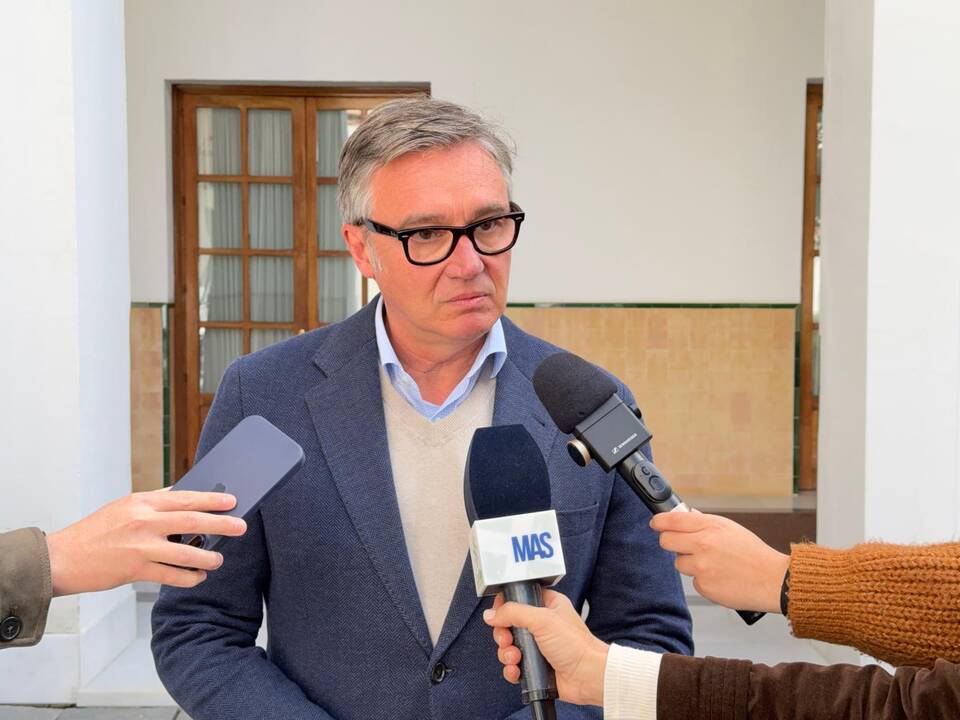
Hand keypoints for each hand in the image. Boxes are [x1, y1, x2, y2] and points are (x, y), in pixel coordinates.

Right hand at [46, 489, 247, 595]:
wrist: (63, 558)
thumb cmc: (96, 532)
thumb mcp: (124, 507)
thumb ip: (155, 503)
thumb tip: (187, 498)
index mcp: (142, 502)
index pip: (185, 497)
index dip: (211, 498)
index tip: (232, 500)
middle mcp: (143, 522)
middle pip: (191, 521)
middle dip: (220, 524)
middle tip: (241, 526)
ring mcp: (140, 547)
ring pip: (185, 553)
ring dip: (207, 558)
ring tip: (218, 560)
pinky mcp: (135, 570)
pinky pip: (171, 576)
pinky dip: (189, 578)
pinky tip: (198, 578)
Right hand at [483, 589, 608, 706]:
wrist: (587, 676)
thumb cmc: (575, 645)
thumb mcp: (542, 619)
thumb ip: (513, 612)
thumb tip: (491, 613)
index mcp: (546, 605)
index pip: (518, 599)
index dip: (505, 607)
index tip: (499, 614)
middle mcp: (541, 624)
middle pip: (508, 625)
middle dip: (503, 635)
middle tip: (507, 640)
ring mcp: (537, 646)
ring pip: (508, 646)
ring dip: (506, 654)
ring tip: (515, 658)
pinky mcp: (535, 666)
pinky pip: (514, 666)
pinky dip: (511, 669)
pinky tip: (517, 671)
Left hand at [651, 511, 789, 613]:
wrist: (773, 580)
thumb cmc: (754, 554)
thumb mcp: (729, 528)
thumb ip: (704, 523)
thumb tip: (684, 517)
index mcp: (710, 527)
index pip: (672, 520)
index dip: (659, 522)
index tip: (656, 523)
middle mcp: (702, 545)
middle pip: (666, 541)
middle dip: (671, 543)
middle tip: (683, 546)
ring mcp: (701, 567)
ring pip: (679, 564)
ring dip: (690, 564)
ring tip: (713, 565)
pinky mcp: (703, 587)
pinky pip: (694, 581)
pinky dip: (703, 580)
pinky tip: (720, 578)